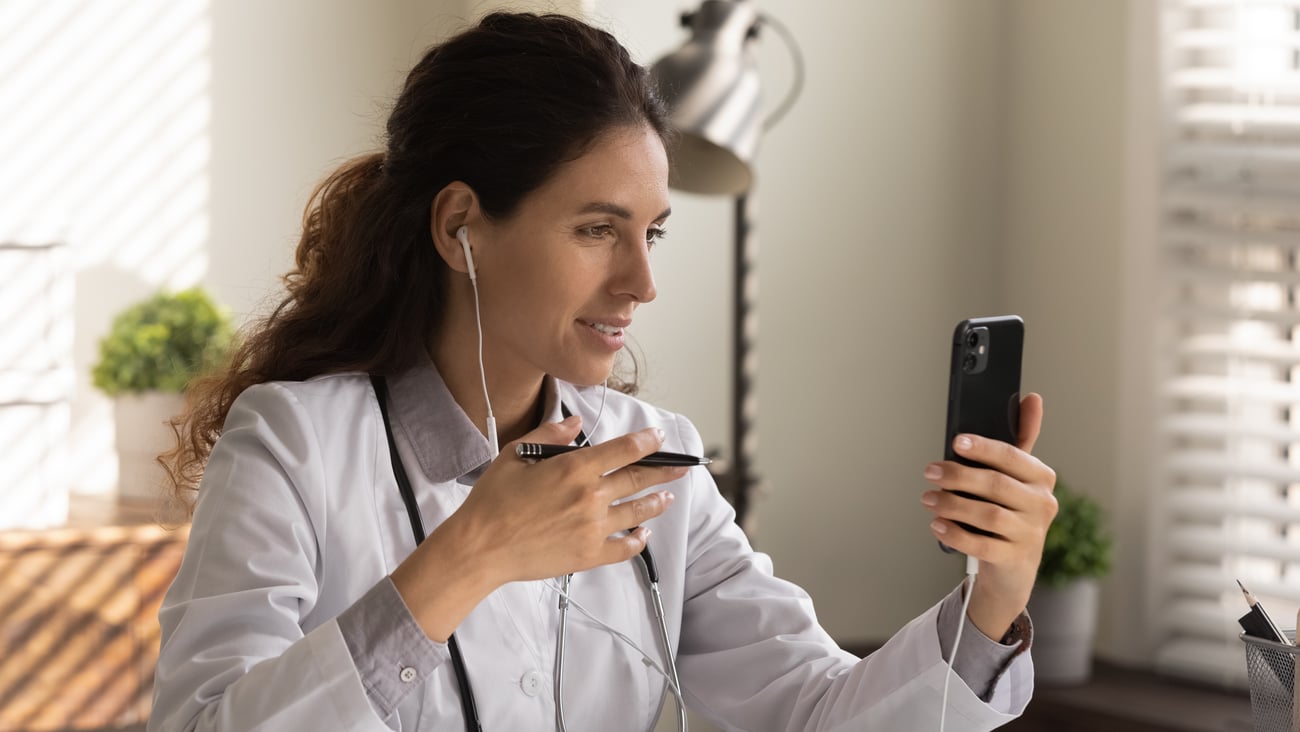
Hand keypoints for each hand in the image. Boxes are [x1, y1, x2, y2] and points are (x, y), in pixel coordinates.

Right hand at [393, 415, 684, 640]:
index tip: (659, 438)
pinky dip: (637, 540)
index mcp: (574, 469)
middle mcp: (590, 497)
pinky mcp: (588, 555)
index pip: (623, 450)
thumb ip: (549, 436)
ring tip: (666, 498)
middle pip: (637, 479)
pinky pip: (623, 548)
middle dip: (663, 471)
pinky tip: (642, 534)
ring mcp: (592, 528)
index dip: (646, 442)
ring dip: (655, 503)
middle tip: (681, 468)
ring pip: (636, 512)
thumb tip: (575, 424)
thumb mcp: (514, 455)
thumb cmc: (492, 501)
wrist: (480, 547)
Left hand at [919, 393, 1056, 639]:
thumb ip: (1020, 439)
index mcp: (1042, 477)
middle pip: (997, 484)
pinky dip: (956, 533)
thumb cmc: (1009, 511)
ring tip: (928, 499)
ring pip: (988, 515)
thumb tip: (1032, 398)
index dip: (984, 447)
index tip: (956, 442)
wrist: (1013, 568)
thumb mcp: (1016, 476)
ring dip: (952, 504)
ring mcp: (1032, 534)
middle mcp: (1043, 504)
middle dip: (958, 475)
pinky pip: (982, 545)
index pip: (1013, 457)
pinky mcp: (1015, 559)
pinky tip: (937, 525)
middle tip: (930, 471)